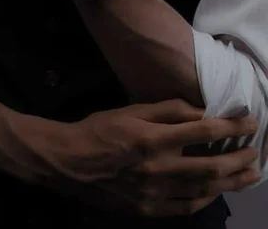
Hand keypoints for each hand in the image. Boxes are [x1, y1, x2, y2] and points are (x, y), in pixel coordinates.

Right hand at [36, 99, 258, 217]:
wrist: (71, 162)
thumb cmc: (100, 129)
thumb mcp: (131, 111)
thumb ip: (166, 110)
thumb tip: (199, 110)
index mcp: (153, 139)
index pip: (203, 132)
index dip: (231, 127)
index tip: (249, 122)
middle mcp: (158, 168)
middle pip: (210, 166)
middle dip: (239, 158)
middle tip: (255, 152)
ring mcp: (154, 194)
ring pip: (203, 190)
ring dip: (231, 182)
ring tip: (250, 175)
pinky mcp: (148, 209)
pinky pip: (185, 207)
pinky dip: (205, 199)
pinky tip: (216, 192)